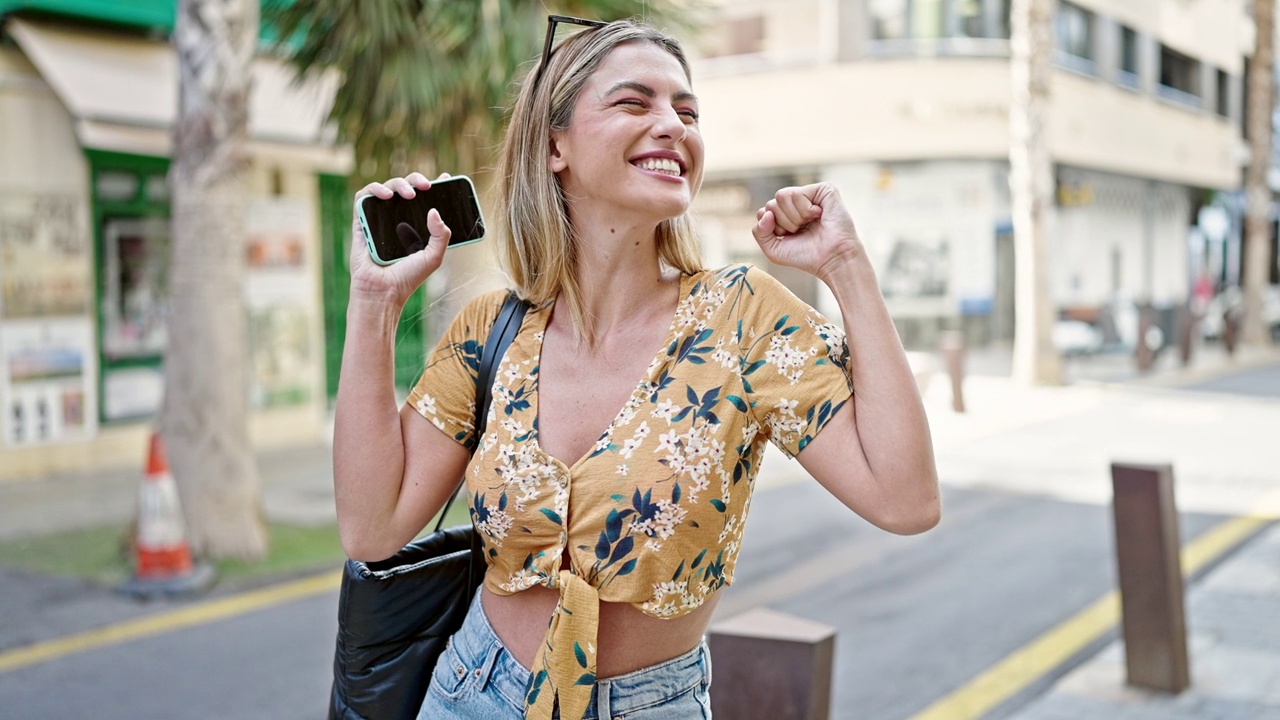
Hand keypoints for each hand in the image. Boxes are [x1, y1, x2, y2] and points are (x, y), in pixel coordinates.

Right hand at [349, 172, 451, 306]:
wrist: (383, 291)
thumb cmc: (408, 277)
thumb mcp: (434, 257)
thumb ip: (441, 235)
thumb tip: (434, 211)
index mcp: (416, 225)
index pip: (425, 199)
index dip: (435, 185)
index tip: (445, 177)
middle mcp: (397, 219)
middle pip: (406, 188)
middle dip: (416, 180)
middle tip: (426, 186)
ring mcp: (378, 219)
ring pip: (386, 188)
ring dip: (398, 183)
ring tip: (409, 193)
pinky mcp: (361, 222)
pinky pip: (363, 197)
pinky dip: (374, 190)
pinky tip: (386, 196)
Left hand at [752, 183, 864, 280]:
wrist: (832, 259)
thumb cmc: (806, 256)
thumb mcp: (773, 250)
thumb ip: (759, 232)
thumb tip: (765, 212)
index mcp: (786, 215)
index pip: (764, 212)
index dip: (773, 228)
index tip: (790, 237)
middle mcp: (797, 203)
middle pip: (771, 204)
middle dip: (784, 223)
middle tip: (802, 231)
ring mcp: (810, 195)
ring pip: (781, 195)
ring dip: (794, 217)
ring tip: (810, 223)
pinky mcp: (823, 189)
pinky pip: (797, 193)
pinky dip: (805, 210)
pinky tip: (819, 215)